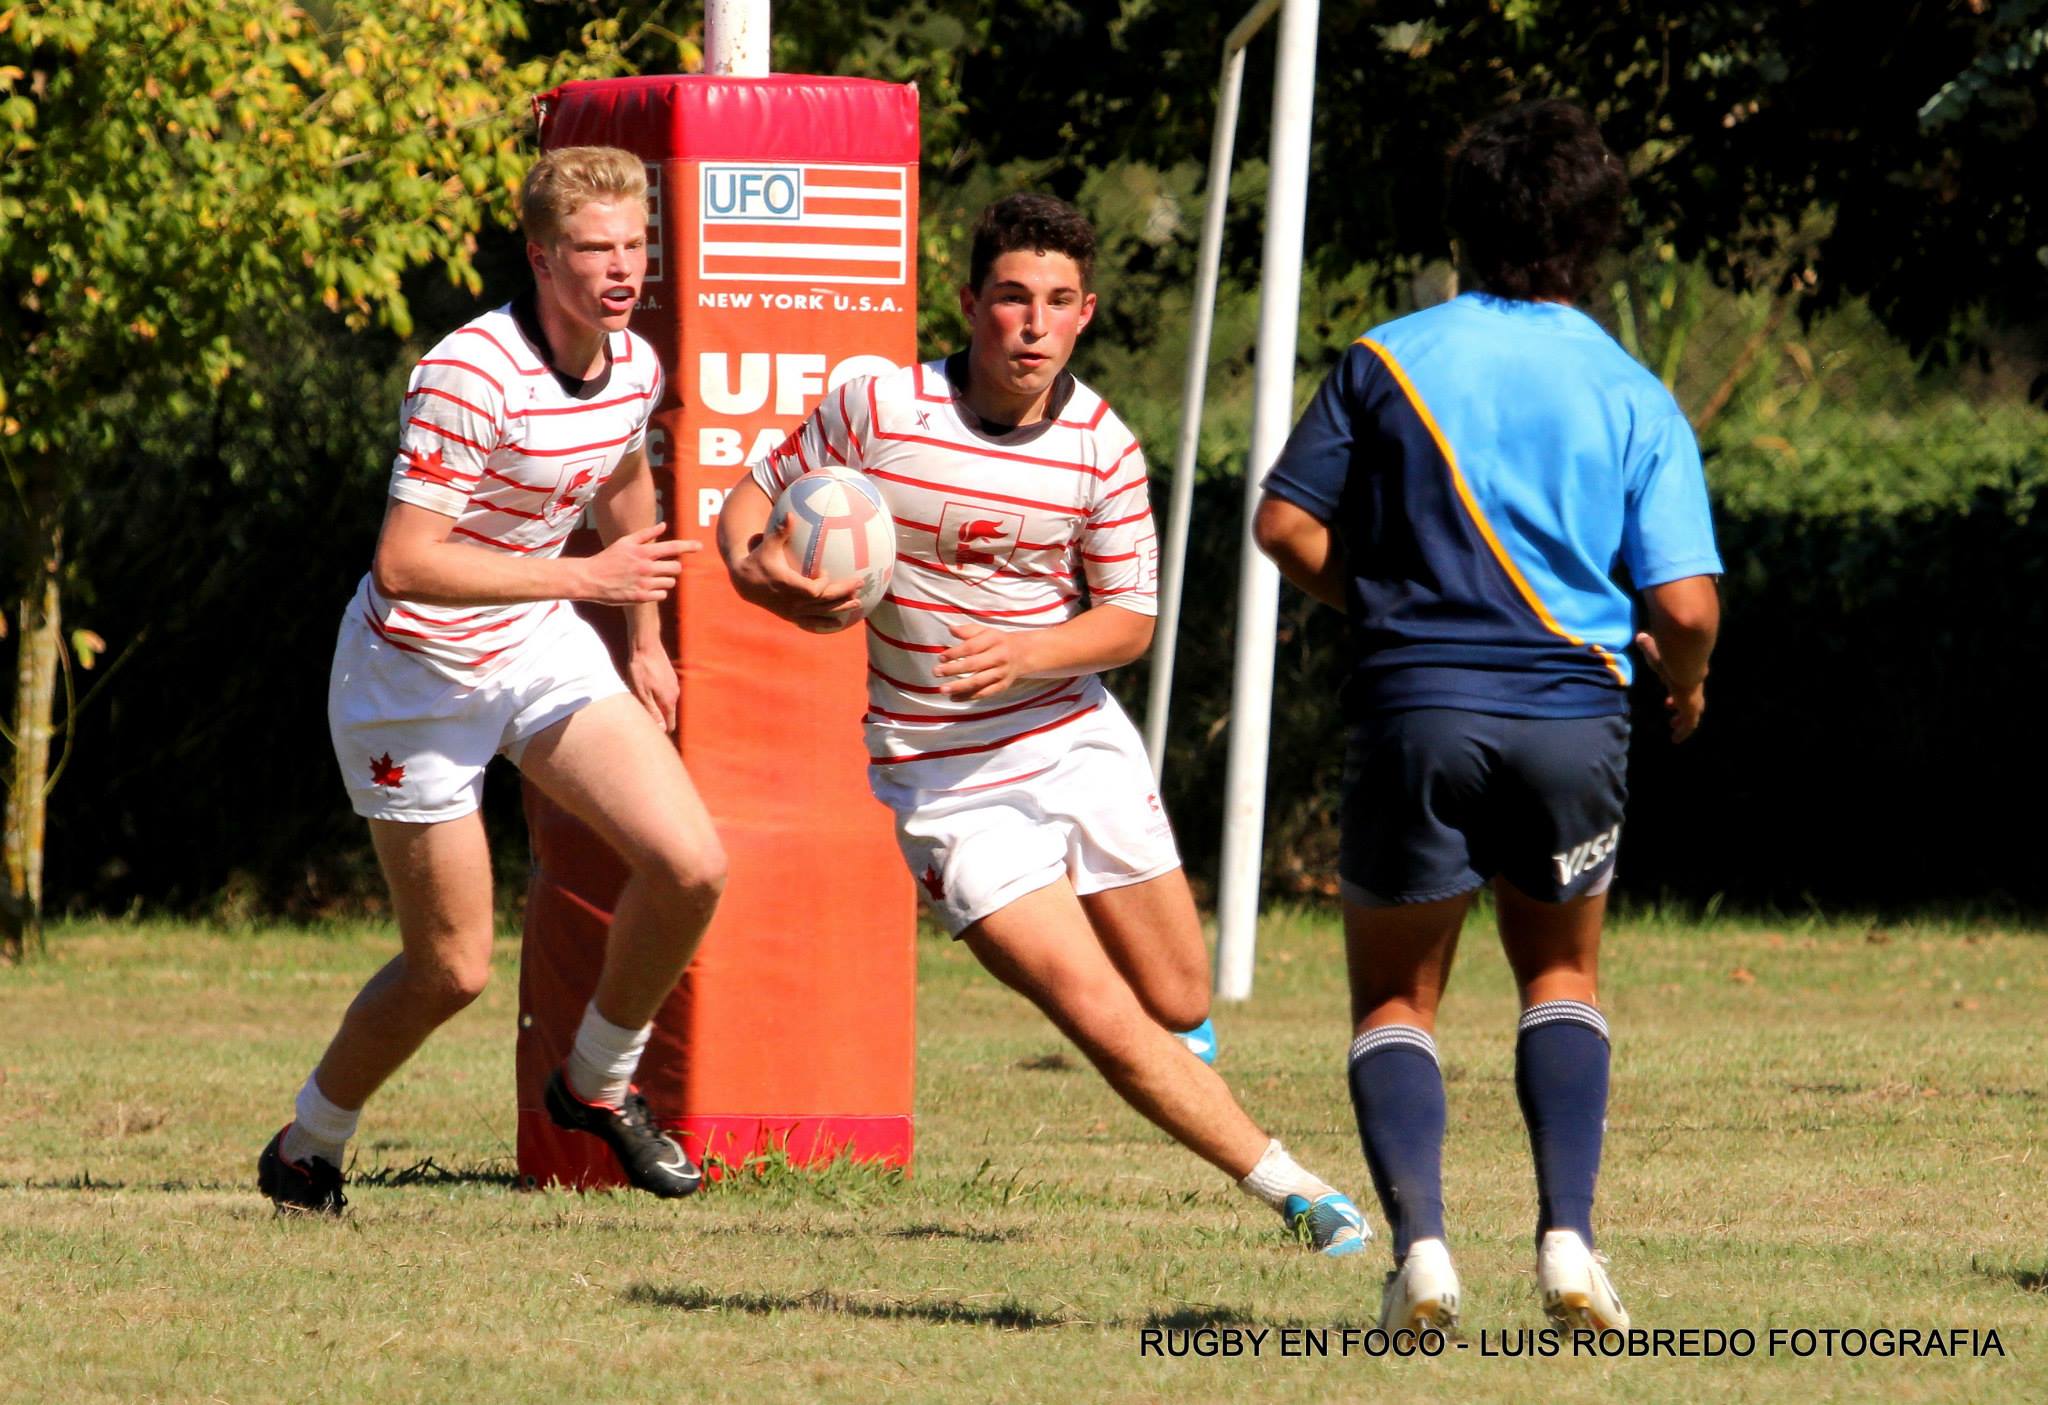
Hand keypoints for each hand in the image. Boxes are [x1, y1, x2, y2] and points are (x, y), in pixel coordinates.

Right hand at [579, 524, 695, 603]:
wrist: (590, 578)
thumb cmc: (609, 558)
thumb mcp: (625, 542)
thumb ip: (646, 534)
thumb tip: (664, 525)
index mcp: (643, 552)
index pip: (672, 547)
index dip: (688, 546)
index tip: (700, 546)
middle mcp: (646, 567)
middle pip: (676, 568)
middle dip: (674, 567)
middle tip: (664, 567)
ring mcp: (644, 584)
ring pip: (670, 582)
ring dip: (665, 580)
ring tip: (651, 578)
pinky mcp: (641, 598)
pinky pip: (662, 595)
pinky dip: (658, 592)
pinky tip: (648, 588)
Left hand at [626, 643, 678, 732]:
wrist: (646, 645)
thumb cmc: (641, 669)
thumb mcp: (642, 694)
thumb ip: (652, 712)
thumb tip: (661, 729)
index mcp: (669, 701)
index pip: (670, 725)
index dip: (659, 729)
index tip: (646, 729)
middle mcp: (675, 694)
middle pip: (668, 714)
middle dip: (656, 717)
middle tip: (638, 713)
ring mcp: (674, 684)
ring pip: (665, 702)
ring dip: (655, 704)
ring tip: (639, 698)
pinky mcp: (670, 676)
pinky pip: (664, 692)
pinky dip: (656, 694)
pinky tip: (644, 687)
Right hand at [727, 513, 863, 628]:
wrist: (745, 583)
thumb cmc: (760, 560)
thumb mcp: (768, 546)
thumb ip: (780, 532)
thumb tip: (790, 514)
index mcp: (788, 585)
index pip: (812, 590)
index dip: (823, 583)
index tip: (826, 572)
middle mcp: (792, 602)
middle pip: (823, 602)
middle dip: (843, 593)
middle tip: (860, 584)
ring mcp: (792, 611)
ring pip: (820, 613)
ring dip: (840, 607)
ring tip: (858, 603)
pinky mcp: (791, 616)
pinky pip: (810, 623)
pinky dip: (824, 624)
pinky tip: (837, 624)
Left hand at [934, 621, 1038, 700]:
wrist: (1022, 654)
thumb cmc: (997, 641)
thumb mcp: (985, 631)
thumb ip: (968, 630)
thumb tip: (950, 629)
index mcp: (994, 640)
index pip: (972, 647)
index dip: (955, 653)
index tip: (941, 657)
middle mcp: (999, 657)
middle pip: (974, 665)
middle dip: (953, 669)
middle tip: (936, 672)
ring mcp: (1001, 673)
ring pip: (978, 682)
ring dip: (959, 687)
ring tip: (942, 689)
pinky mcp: (1002, 686)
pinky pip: (984, 693)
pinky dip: (968, 697)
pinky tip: (954, 697)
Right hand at [1635, 631, 1704, 742]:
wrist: (1685, 663)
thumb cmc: (1670, 656)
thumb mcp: (1656, 652)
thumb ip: (1649, 646)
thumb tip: (1640, 636)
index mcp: (1686, 674)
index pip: (1685, 686)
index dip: (1677, 693)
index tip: (1668, 700)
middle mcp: (1692, 687)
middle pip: (1692, 700)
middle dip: (1682, 707)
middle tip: (1671, 713)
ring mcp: (1693, 699)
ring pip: (1692, 713)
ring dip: (1683, 721)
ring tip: (1674, 729)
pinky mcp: (1690, 708)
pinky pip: (1689, 724)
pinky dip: (1683, 732)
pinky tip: (1676, 739)